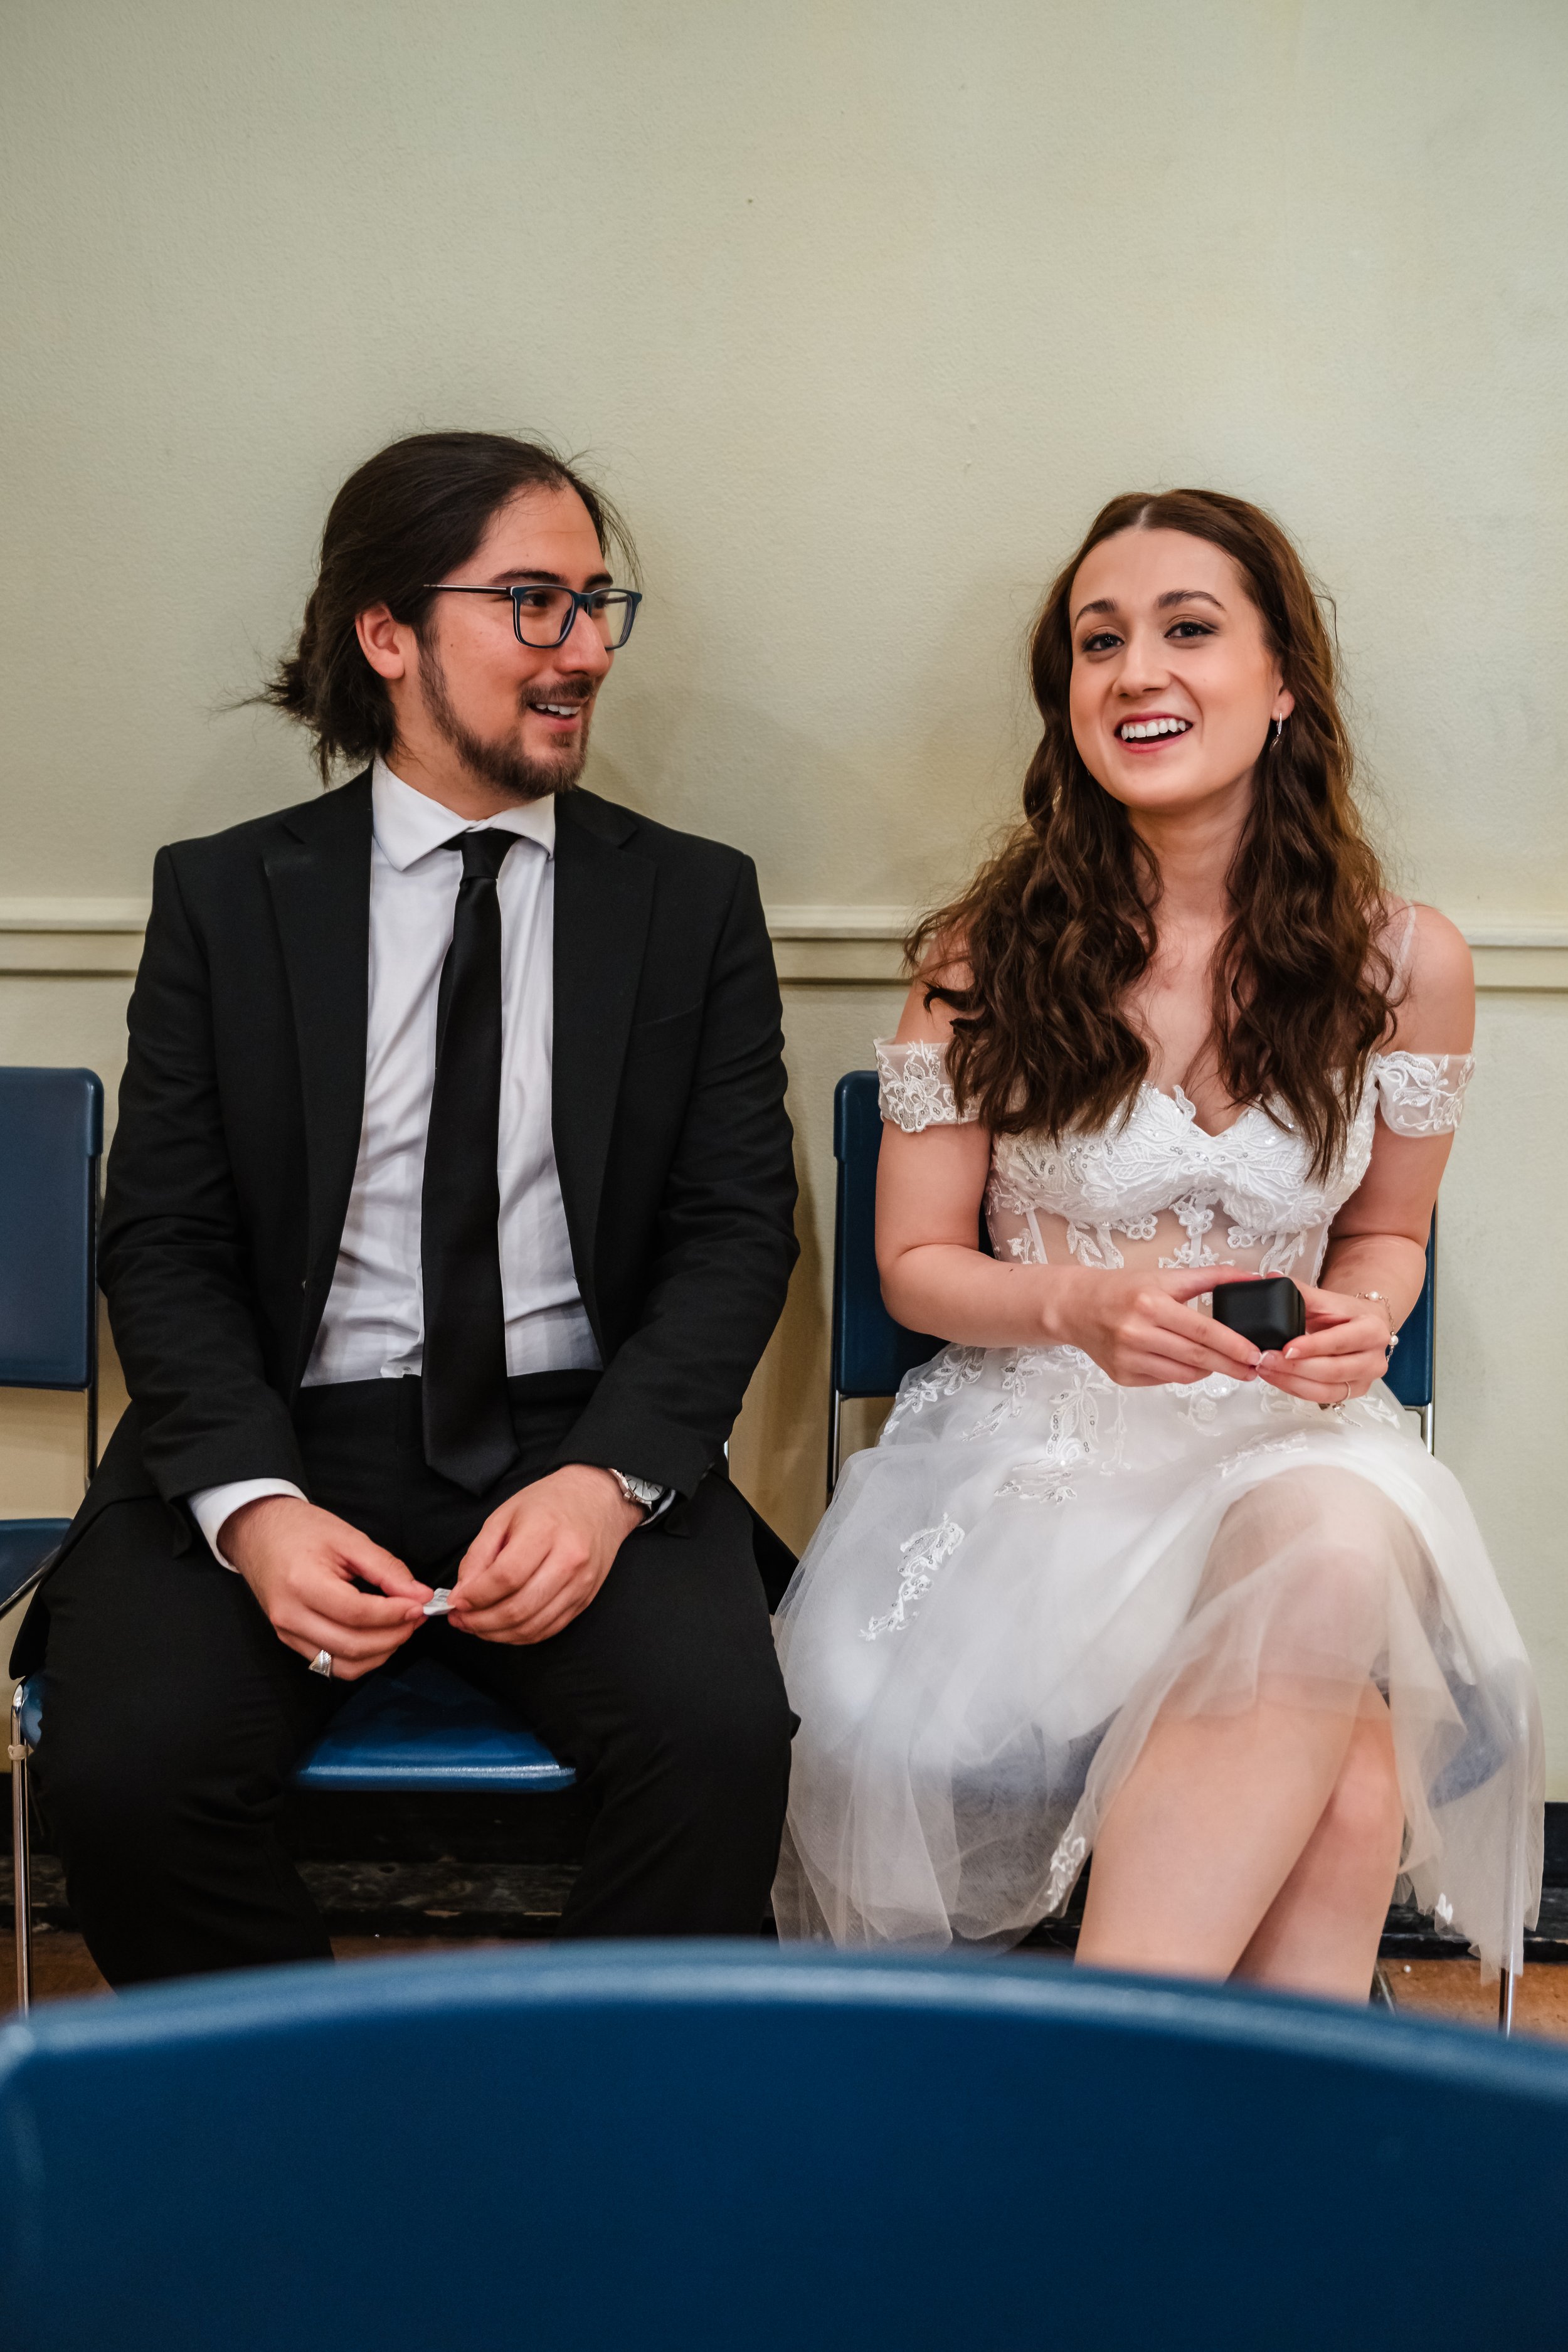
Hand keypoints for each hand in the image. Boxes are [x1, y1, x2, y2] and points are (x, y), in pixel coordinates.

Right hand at [222, 1495, 431, 1680]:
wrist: (258, 1532)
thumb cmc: (301, 1529)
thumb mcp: (349, 1538)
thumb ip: (386, 1569)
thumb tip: (419, 1595)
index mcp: (302, 1583)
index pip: (357, 1614)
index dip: (394, 1614)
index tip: (420, 1604)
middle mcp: (290, 1616)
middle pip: (352, 1645)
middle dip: (394, 1636)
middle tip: (416, 1616)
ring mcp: (286, 1633)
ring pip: (343, 1665)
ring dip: (380, 1653)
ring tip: (401, 1627)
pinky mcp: (289, 1640)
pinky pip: (330, 1665)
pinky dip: (361, 1658)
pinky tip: (378, 1637)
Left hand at [448, 1465, 643, 1646]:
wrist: (598, 1501)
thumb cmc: (548, 1503)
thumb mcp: (504, 1515)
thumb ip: (479, 1554)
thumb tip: (462, 1594)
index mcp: (546, 1531)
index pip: (506, 1577)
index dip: (476, 1596)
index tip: (455, 1601)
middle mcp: (569, 1560)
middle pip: (518, 1608)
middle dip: (480, 1621)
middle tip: (460, 1619)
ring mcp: (581, 1584)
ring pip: (532, 1626)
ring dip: (497, 1633)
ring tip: (475, 1626)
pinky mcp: (586, 1599)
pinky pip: (549, 1629)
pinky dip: (520, 1636)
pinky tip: (502, 1628)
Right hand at [1053, 1264, 1264, 1387]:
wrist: (1076, 1307)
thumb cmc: (1123, 1289)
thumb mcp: (1165, 1276)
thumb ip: (1210, 1277)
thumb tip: (1250, 1277)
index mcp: (1150, 1305)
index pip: (1203, 1331)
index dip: (1234, 1345)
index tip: (1256, 1353)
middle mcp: (1137, 1333)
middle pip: (1197, 1357)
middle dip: (1231, 1365)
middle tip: (1254, 1368)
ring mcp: (1128, 1358)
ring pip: (1183, 1375)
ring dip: (1208, 1370)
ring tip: (1223, 1363)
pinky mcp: (1122, 1376)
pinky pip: (1165, 1380)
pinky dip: (1182, 1373)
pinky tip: (1186, 1362)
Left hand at [1257, 1284, 1393, 1406]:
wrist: (1363, 1326)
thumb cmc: (1344, 1314)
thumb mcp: (1327, 1299)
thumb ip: (1300, 1292)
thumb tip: (1271, 1280)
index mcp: (1372, 1330)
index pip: (1340, 1342)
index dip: (1312, 1347)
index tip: (1285, 1348)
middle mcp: (1375, 1359)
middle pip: (1332, 1370)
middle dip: (1294, 1367)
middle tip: (1265, 1359)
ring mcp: (1365, 1380)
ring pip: (1325, 1389)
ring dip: (1290, 1381)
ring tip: (1264, 1369)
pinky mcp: (1352, 1393)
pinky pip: (1320, 1398)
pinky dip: (1295, 1389)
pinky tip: (1276, 1378)